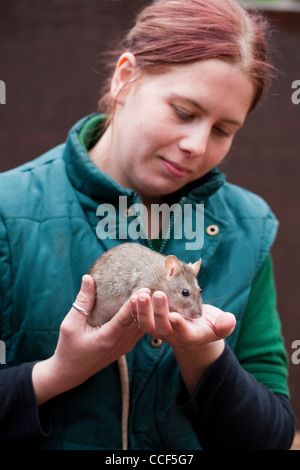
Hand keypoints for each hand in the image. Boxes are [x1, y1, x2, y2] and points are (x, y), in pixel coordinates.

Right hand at [32, 275, 146, 404]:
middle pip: (139, 321)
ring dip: (149, 311)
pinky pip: (141, 329)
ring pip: (143, 326)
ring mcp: (126, 345)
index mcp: (107, 338)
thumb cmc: (68, 347)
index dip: (134, 304)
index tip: (144, 290)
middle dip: (147, 304)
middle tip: (155, 285)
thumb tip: (88, 278)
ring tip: (157, 292)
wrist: (72, 372)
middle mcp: (121, 343)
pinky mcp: (128, 345)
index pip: (125, 319)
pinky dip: (146, 317)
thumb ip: (82, 302)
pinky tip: (151, 305)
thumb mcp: (70, 324)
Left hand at [130, 291, 235, 393]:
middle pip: (162, 327)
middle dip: (159, 311)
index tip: (176, 316)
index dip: (179, 326)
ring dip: (142, 310)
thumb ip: (225, 325)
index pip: (183, 333)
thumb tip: (229, 320)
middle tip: (158, 294)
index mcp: (190, 336)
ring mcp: (159, 330)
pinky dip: (135, 308)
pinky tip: (134, 293)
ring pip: (146, 324)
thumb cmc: (208, 325)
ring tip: (141, 293)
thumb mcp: (220, 326)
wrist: (193, 330)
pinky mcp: (149, 323)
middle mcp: (172, 335)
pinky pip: (138, 318)